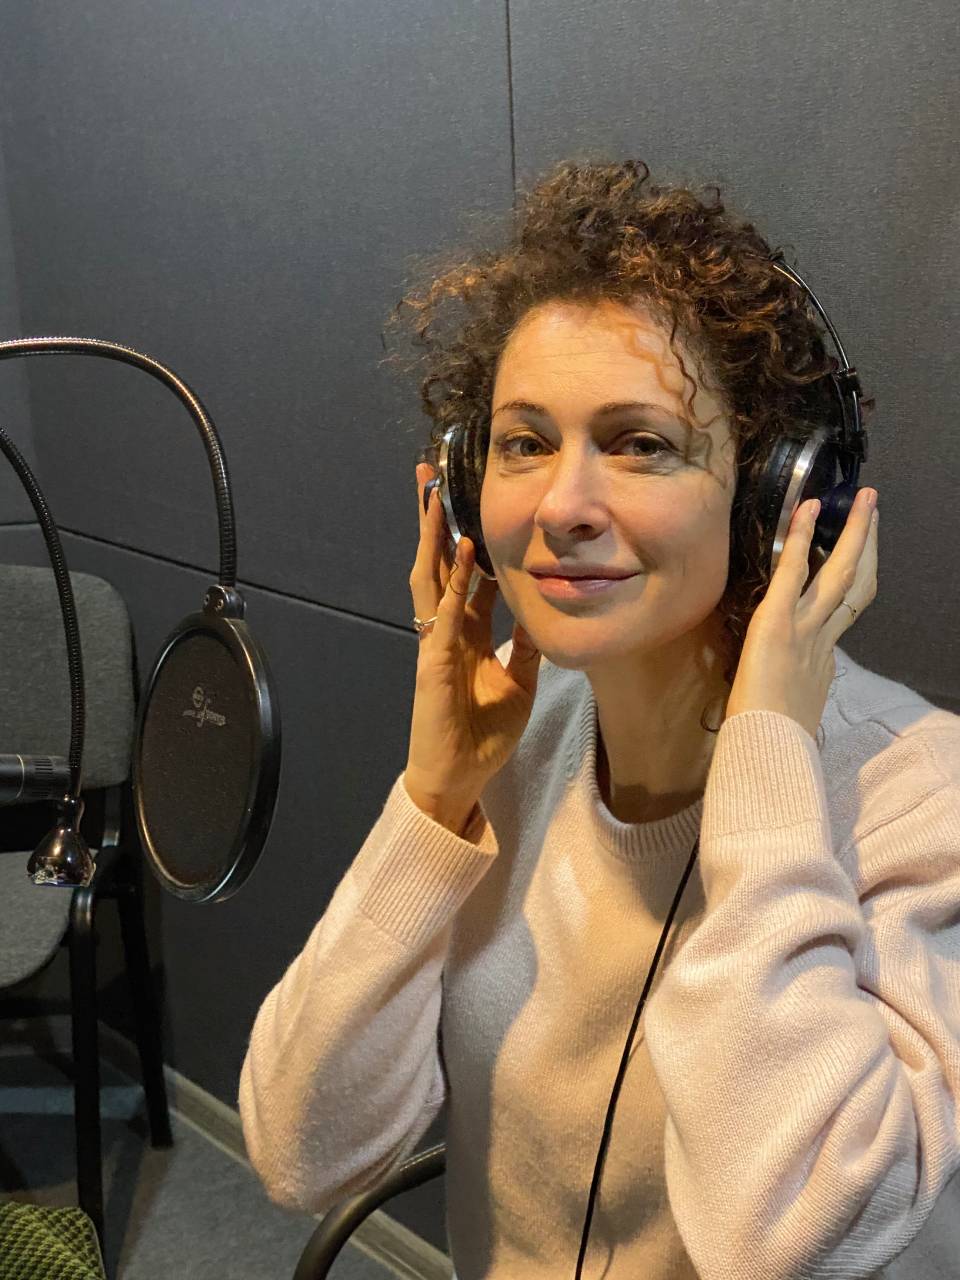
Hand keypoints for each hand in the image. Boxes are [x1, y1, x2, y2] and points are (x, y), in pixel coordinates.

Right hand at [404, 463, 541, 832]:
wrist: (458, 778)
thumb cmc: (482, 736)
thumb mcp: (518, 684)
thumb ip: (524, 649)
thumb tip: (540, 616)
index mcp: (463, 635)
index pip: (464, 576)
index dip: (466, 540)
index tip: (468, 502)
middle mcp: (444, 631)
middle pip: (438, 564)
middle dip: (433, 521)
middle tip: (428, 475)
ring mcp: (435, 644)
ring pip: (430, 578)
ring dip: (433, 537)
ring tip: (432, 495)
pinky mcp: (433, 664)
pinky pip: (444, 617)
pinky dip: (454, 585)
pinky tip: (462, 555)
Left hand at [724, 487, 878, 742]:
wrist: (765, 753)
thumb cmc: (768, 740)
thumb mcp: (788, 709)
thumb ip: (794, 690)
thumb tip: (791, 687)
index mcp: (824, 659)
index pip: (848, 609)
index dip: (858, 576)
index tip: (863, 552)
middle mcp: (821, 639)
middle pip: (857, 584)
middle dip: (868, 544)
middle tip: (873, 509)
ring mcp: (804, 628)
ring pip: (839, 572)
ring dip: (852, 531)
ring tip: (862, 498)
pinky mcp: (777, 622)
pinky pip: (793, 572)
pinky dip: (801, 539)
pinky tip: (807, 509)